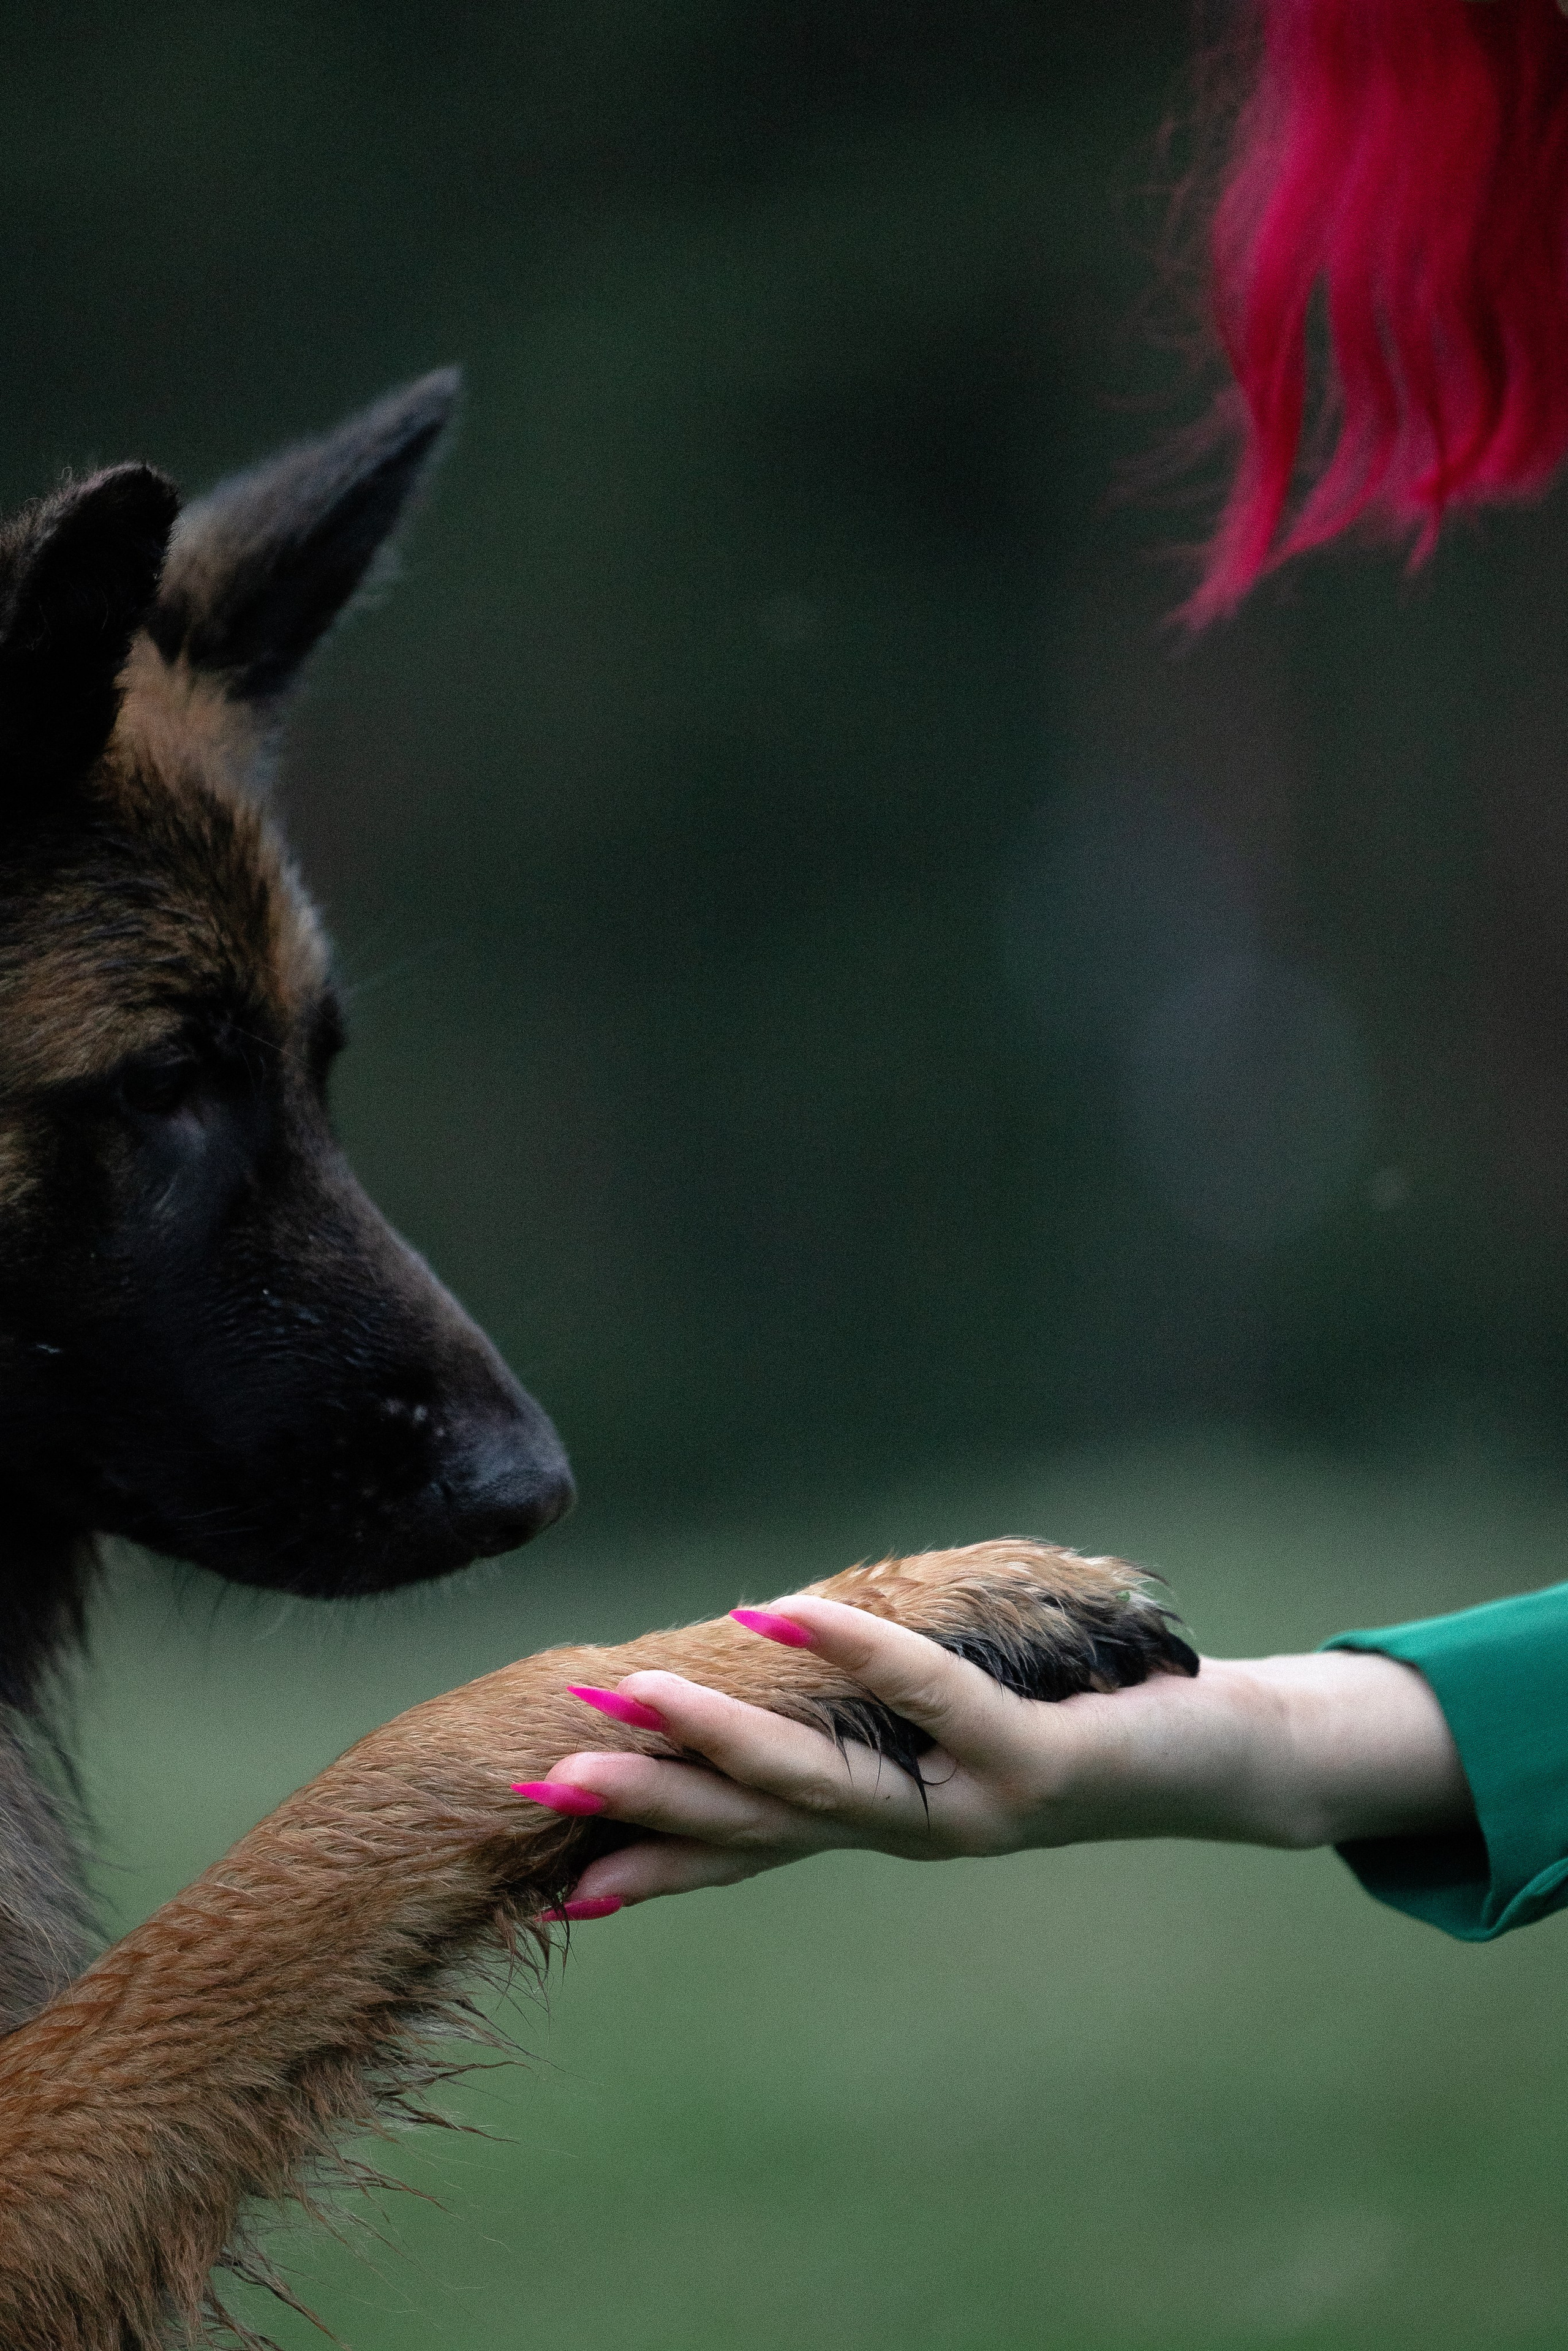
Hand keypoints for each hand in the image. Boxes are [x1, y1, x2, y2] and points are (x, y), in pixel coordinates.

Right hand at [533, 1595, 1475, 1913]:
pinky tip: (779, 1614)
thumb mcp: (949, 1740)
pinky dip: (855, 1655)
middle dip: (651, 1800)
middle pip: (760, 1820)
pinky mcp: (1034, 1764)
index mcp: (883, 1821)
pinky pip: (931, 1701)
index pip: (749, 1850)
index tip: (553, 1881)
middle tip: (544, 1781)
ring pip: (823, 1776)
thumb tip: (760, 1686)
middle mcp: (913, 1830)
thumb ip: (863, 1733)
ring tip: (632, 1692)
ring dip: (721, 1735)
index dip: (656, 1862)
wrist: (1218, 1767)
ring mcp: (971, 1807)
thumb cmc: (1068, 1737)